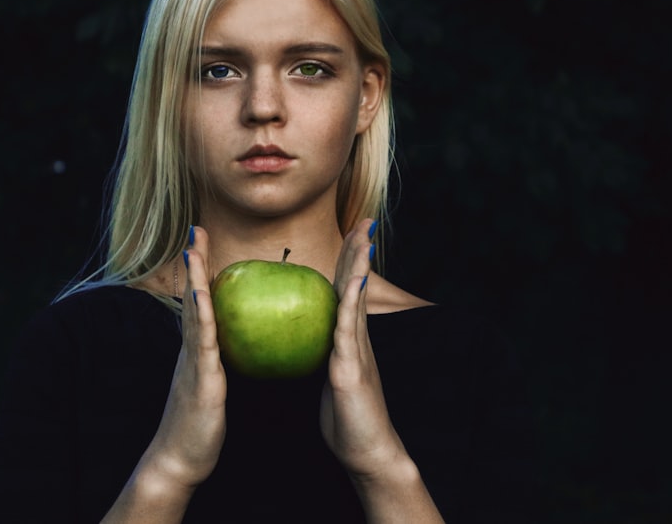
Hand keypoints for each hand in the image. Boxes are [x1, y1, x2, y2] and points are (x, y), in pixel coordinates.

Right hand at [140, 226, 226, 490]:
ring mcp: (192, 362)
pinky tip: (202, 292)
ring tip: (194, 246)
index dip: (201, 272)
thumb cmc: (201, 427)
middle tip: (196, 228)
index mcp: (198, 351)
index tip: (203, 242)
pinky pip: (201, 342)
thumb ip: (219, 367)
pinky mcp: (199, 378)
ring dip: (193, 277)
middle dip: (193, 262)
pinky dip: (200, 314)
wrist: (179, 460)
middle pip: (193, 296)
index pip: (201, 302)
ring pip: (193, 311)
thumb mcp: (212, 389)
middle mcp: (191, 349)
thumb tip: (235, 350)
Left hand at [320, 219, 406, 479]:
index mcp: (347, 339)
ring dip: (359, 268)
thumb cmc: (346, 417)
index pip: (345, 291)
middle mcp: (355, 339)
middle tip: (365, 221)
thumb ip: (323, 355)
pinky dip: (350, 304)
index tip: (353, 233)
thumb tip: (304, 341)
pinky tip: (352, 283)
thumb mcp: (331, 378)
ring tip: (363, 238)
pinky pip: (348, 331)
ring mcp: (356, 352)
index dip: (349, 262)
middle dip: (360, 252)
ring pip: (356, 301)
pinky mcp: (351, 369)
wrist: (367, 450)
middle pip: (356, 286)